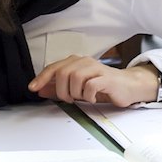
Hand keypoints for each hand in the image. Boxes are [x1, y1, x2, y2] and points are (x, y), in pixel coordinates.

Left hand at [28, 57, 159, 107]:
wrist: (127, 87)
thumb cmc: (102, 86)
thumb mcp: (77, 87)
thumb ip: (59, 87)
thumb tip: (40, 90)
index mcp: (76, 62)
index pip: (54, 67)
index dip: (42, 78)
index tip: (33, 88)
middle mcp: (85, 62)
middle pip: (62, 73)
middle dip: (61, 90)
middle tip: (69, 99)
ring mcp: (96, 68)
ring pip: (75, 78)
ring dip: (75, 93)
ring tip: (82, 97)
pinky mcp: (106, 78)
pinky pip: (90, 86)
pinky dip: (88, 96)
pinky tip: (92, 97)